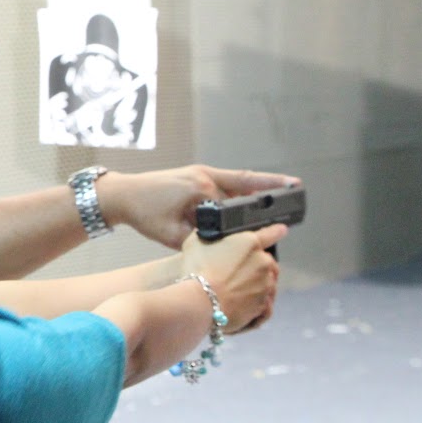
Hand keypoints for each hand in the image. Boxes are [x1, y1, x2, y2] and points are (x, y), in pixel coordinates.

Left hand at [98, 165, 300, 248]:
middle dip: (271, 189)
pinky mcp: (197, 173)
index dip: (260, 213)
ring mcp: (201, 171)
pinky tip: (259, 187)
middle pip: (245, 185)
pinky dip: (244, 182)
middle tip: (298, 187)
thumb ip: (199, 242)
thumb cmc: (144, 215)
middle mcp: (205, 176)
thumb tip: (222, 251)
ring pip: (238, 179)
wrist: (123, 194)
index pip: (238, 204)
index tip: (281, 219)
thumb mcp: (171, 235)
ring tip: (288, 183)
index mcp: (201, 189)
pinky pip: (226, 178)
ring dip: (261, 182)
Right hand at [177, 223, 286, 333]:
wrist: (200, 302)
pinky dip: (258, 306)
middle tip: (239, 273)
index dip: (276, 231)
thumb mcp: (196, 242)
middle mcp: (263, 262)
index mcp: (250, 242)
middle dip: (258, 266)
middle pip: (268, 262)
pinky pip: (265, 304)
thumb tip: (207, 232)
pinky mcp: (263, 305)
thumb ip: (208, 235)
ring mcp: (265, 285)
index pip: (271, 233)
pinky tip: (247, 307)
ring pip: (268, 283)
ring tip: (239, 293)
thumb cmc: (197, 269)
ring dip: (258, 286)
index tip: (282, 230)